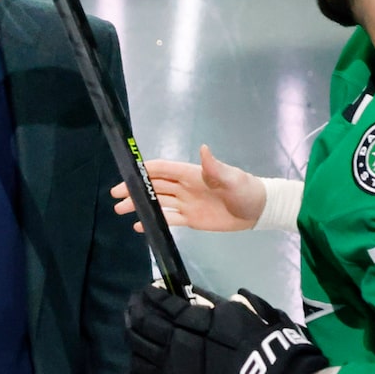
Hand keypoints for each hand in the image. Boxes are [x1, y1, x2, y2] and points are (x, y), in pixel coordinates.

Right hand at [109, 145, 264, 232]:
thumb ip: (215, 167)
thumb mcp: (232, 178)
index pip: (164, 170)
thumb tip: (203, 148)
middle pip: (155, 186)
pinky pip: (169, 219)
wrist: (258, 211)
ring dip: (140, 205)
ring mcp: (186, 203)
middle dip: (135, 189)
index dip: (146, 170)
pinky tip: (139, 224)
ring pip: (158, 203)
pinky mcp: (191, 219)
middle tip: (115, 194)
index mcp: (192, 174)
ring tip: (120, 210)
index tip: (128, 173)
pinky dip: (154, 220)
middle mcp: (185, 187)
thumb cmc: (246, 190)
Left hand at [122, 284, 321, 373]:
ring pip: (136, 352)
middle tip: (134, 306)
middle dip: (134, 311)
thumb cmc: (255, 344)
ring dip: (133, 338)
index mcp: (186, 320)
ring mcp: (164, 371)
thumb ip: (209, 302)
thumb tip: (191, 294)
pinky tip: (141, 362)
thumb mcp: (236, 311)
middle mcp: (169, 344)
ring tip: (134, 332)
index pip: (157, 302)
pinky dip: (137, 369)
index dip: (149, 294)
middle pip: (139, 325)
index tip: (147, 290)